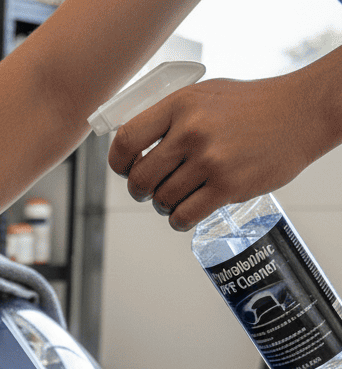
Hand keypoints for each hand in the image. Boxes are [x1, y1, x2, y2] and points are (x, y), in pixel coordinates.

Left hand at [107, 73, 321, 230]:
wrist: (302, 112)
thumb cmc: (251, 105)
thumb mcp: (204, 96)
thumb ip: (169, 117)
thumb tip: (131, 144)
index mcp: (181, 105)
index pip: (126, 140)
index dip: (118, 162)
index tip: (124, 169)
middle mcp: (192, 131)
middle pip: (139, 179)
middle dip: (140, 190)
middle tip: (151, 189)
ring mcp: (210, 161)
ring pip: (161, 201)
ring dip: (164, 205)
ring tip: (180, 195)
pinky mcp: (227, 186)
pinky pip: (183, 217)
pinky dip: (179, 220)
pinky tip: (187, 212)